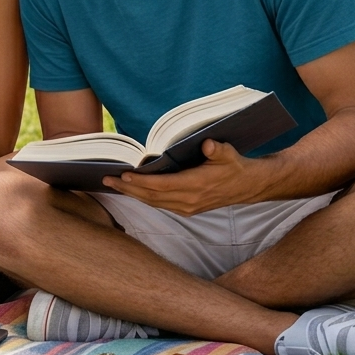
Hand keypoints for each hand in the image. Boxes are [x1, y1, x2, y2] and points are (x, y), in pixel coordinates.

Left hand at [104, 140, 269, 214]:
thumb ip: (218, 150)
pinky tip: (131, 191)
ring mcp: (187, 207)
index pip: (163, 185)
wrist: (248, 186)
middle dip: (128, 189)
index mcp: (197, 185)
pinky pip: (160, 205)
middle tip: (107, 180)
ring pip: (153, 202)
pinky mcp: (187, 209)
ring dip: (132, 194)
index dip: (142, 182)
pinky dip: (143, 198)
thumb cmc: (234, 166)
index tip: (125, 175)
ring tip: (113, 185)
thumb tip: (208, 145)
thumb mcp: (229, 154)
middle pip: (152, 196)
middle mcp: (189, 200)